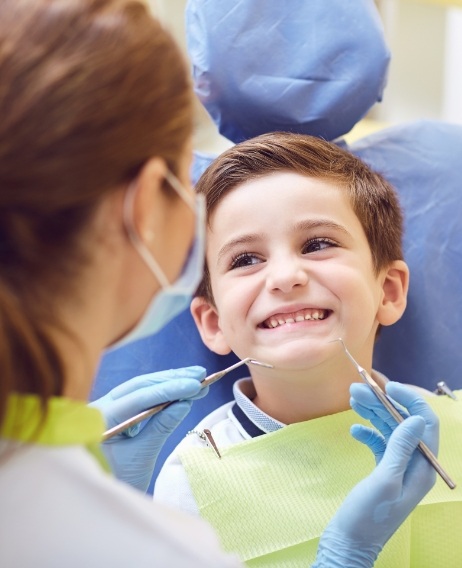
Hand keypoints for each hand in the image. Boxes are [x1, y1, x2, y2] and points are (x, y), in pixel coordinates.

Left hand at [90, 366, 207, 491]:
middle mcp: (101, 406)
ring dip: (170, 382)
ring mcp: (108, 408)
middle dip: (172, 379)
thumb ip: (161, 426)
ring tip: (197, 378)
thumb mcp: (141, 456)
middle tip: (200, 375)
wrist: (101, 501)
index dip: (169, 389)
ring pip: (141, 388)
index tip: (195, 384)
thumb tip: (185, 402)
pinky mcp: (118, 412)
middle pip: (140, 386)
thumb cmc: (117, 481)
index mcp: (100, 418)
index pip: (139, 397)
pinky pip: (141, 397)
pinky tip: (181, 389)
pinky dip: (163, 393)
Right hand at [312, 382, 437, 567]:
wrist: (349, 543)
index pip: (425, 424)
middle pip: (403, 424)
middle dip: (382, 403)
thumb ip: (400, 447)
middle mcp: (414, 465)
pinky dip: (366, 434)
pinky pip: (378, 444)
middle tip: (356, 389)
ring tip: (351, 398)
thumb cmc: (368, 515)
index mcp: (422, 467)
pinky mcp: (383, 472)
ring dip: (372, 414)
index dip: (409, 401)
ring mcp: (398, 468)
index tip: (387, 386)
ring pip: (389, 431)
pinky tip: (353, 431)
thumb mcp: (385, 479)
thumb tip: (417, 417)